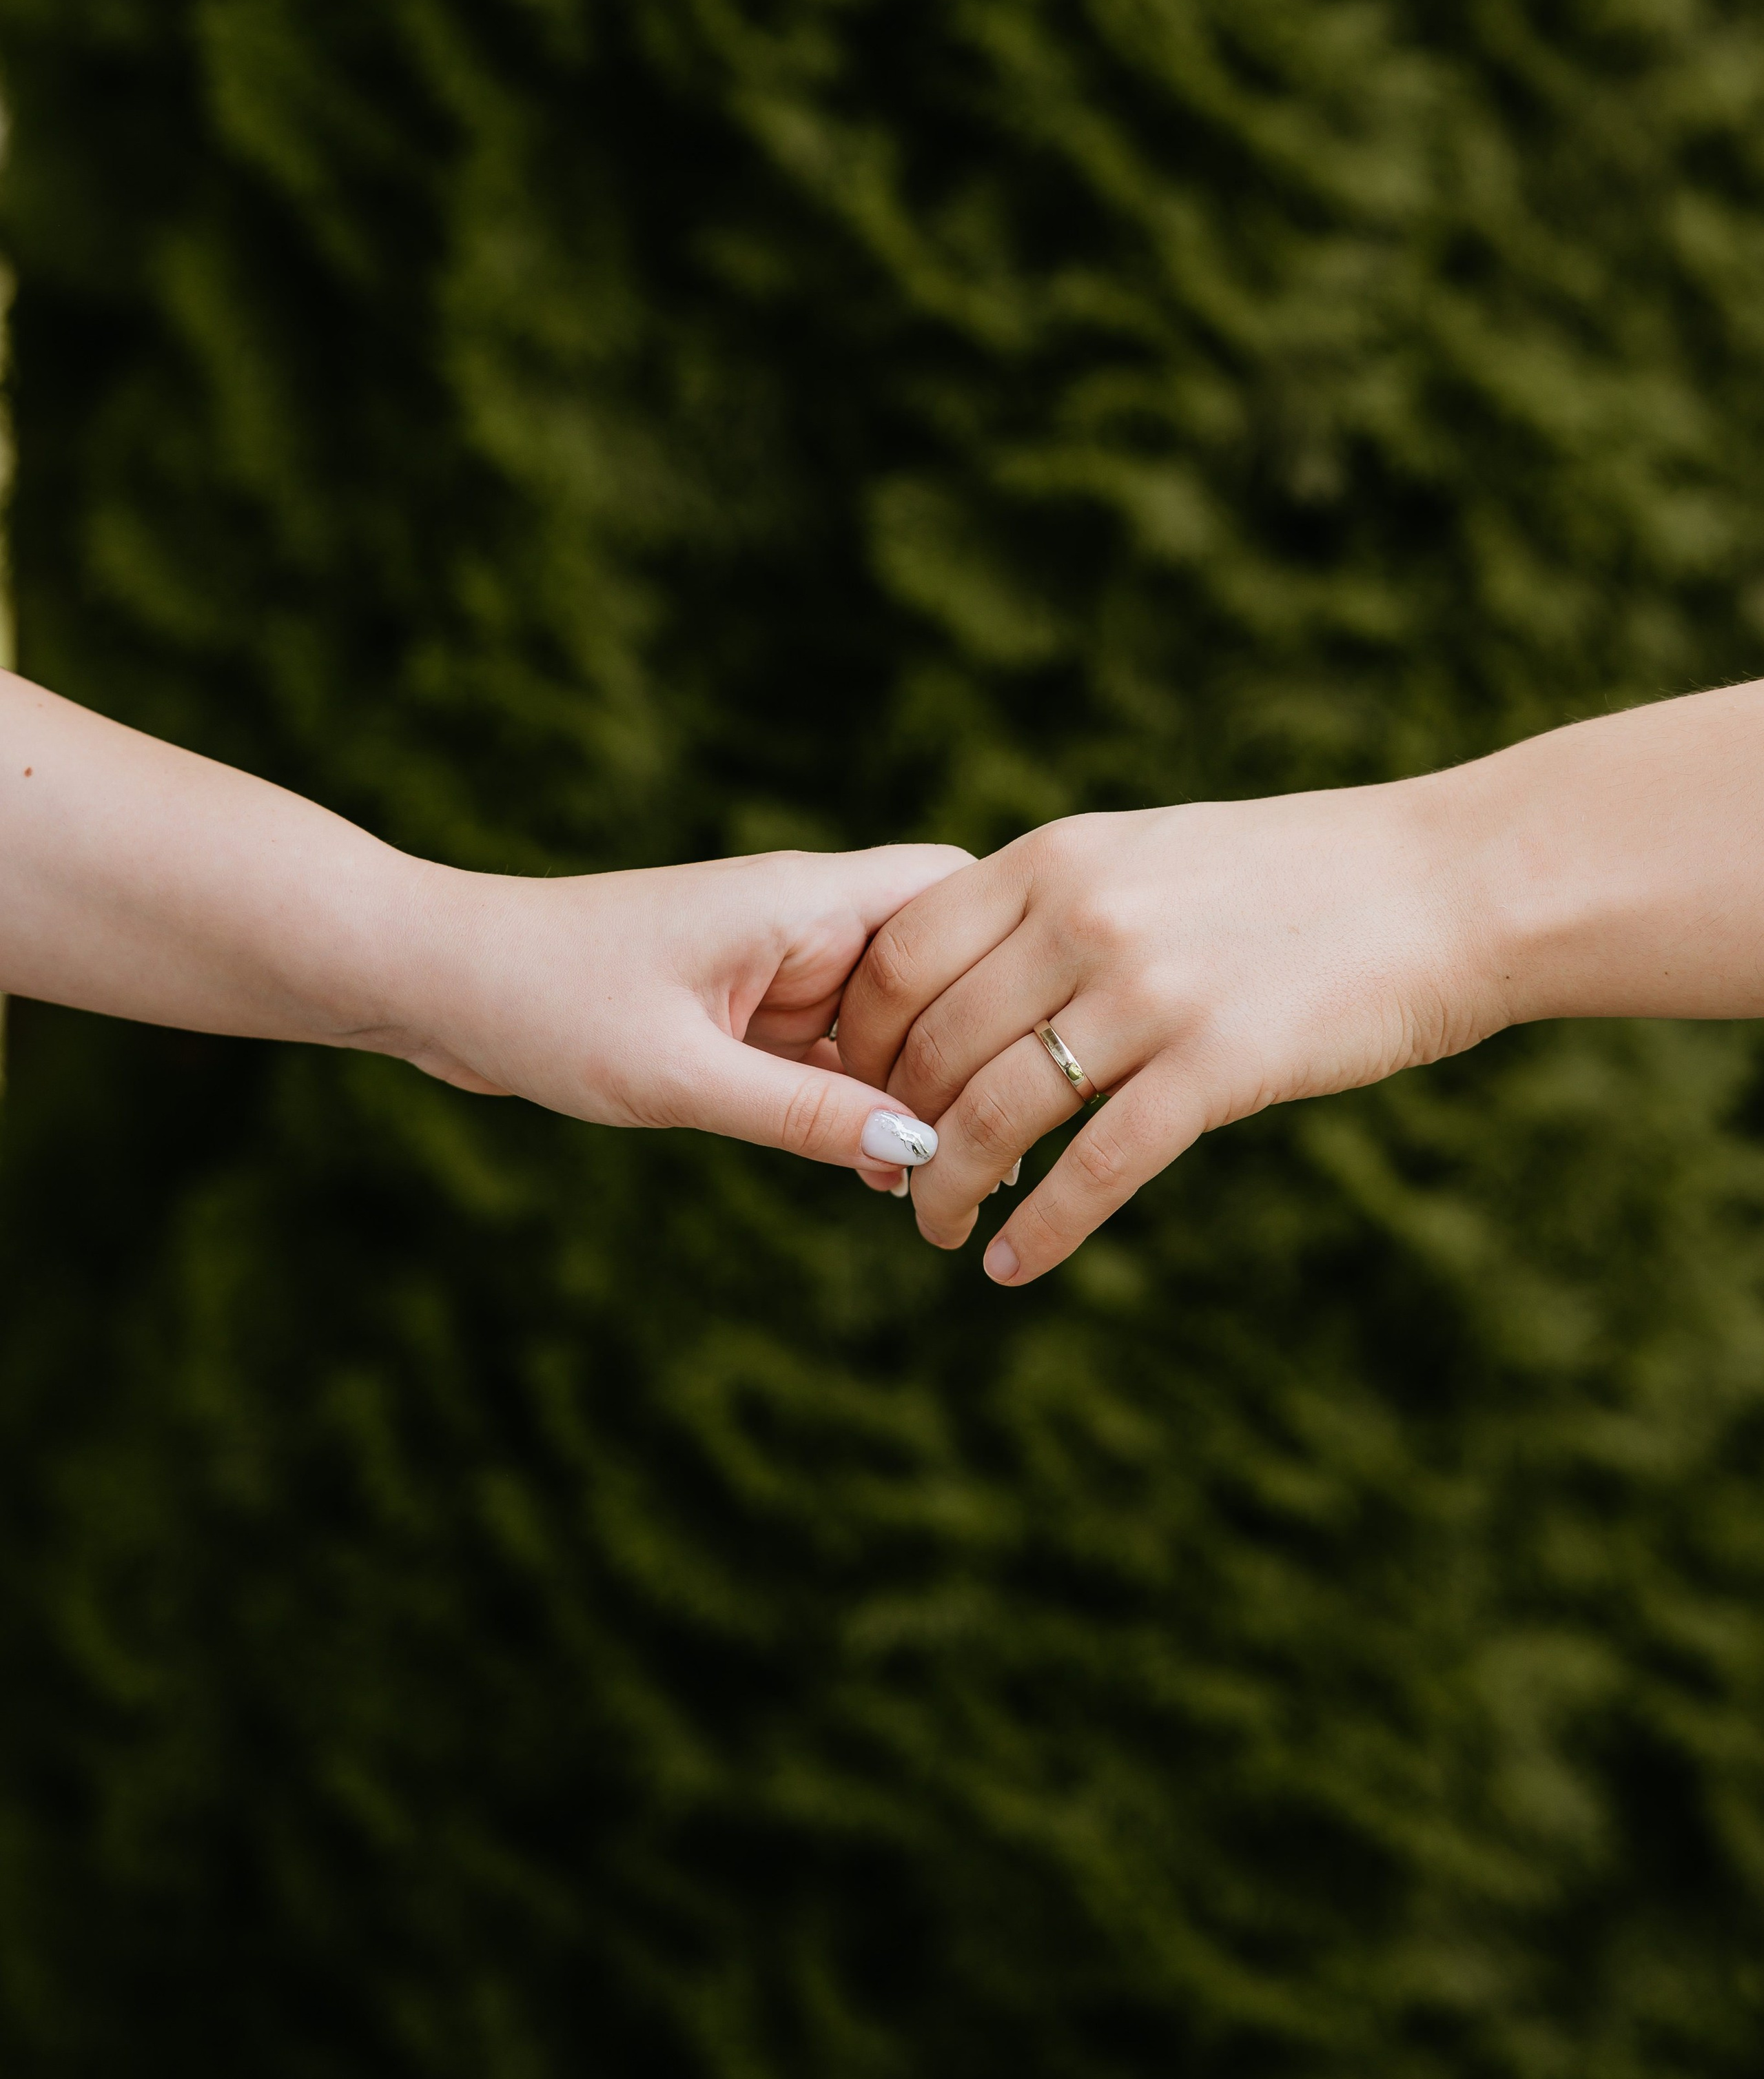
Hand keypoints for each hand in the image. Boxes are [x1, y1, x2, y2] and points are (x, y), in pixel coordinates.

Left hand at [378, 844, 969, 1178]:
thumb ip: (801, 1117)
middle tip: (1001, 1152)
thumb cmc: (542, 1003)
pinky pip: (828, 1060)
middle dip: (968, 1053)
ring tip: (954, 1185)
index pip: (953, 893)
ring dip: (911, 1096)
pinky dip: (854, 1110)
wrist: (434, 981)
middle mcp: (801, 925)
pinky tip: (880, 1177)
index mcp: (802, 901)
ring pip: (885, 1025)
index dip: (1006, 965)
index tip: (1040, 1051)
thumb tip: (920, 1153)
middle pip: (935, 971)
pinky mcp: (740, 1015)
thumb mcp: (677, 1075)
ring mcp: (773, 971)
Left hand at [835, 785, 1498, 1282]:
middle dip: (893, 1123)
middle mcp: (1085, 919)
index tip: (862, 1084)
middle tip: (892, 1174)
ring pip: (995, 1113)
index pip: (900, 953)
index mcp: (1058, 859)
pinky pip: (1097, 1169)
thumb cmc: (1300, 875)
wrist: (1448, 884)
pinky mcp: (1219, 1068)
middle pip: (932, 1044)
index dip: (863, 1034)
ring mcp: (1151, 994)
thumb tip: (970, 971)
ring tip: (938, 1228)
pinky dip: (1041, 1230)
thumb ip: (1055, 901)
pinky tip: (1012, 1266)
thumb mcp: (1151, 854)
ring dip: (947, 1187)